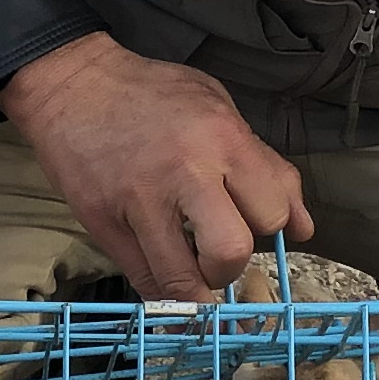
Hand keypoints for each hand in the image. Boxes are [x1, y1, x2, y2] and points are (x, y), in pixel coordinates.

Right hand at [0, 33, 310, 301]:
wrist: (74, 85)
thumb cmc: (153, 94)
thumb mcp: (220, 108)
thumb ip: (266, 165)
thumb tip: (304, 227)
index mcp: (222, 138)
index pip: (272, 212)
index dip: (270, 227)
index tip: (253, 224)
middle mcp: (185, 172)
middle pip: (232, 250)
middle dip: (234, 265)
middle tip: (221, 254)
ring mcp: (139, 202)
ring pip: (183, 281)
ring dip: (198, 289)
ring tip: (195, 275)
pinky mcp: (103, 224)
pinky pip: (143, 281)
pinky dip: (163, 294)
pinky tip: (168, 279)